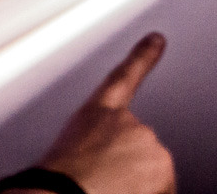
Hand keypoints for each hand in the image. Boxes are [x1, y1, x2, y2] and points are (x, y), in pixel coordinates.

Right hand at [35, 32, 175, 193]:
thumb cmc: (52, 184)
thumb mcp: (65, 152)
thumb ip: (96, 144)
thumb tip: (100, 161)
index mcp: (98, 113)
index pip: (124, 77)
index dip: (143, 56)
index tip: (157, 39)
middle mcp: (130, 123)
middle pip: (139, 147)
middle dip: (126, 167)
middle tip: (100, 185)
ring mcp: (149, 146)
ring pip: (151, 172)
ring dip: (136, 186)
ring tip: (103, 193)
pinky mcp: (162, 169)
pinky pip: (163, 189)